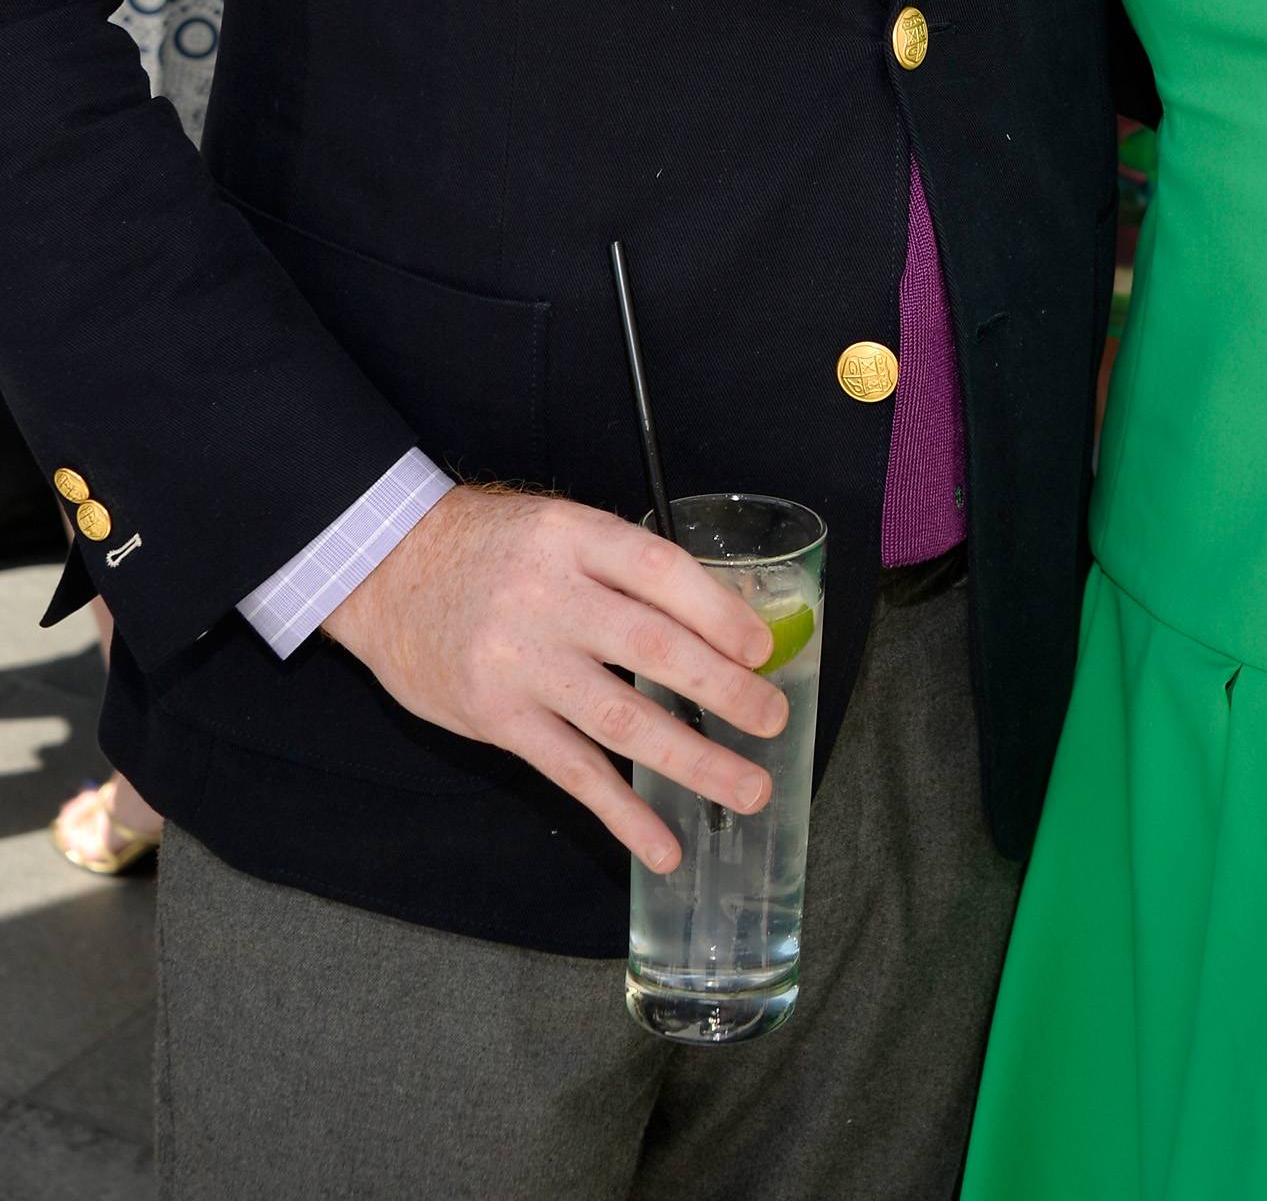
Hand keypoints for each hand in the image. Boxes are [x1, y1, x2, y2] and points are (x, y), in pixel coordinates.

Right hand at [322, 484, 783, 871]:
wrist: (387, 570)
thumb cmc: (490, 548)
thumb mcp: (556, 528)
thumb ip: (621, 568)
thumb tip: (716, 622)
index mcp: (573, 537)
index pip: (659, 571)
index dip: (718, 611)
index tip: (761, 648)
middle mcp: (549, 597)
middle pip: (651, 645)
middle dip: (723, 689)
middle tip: (773, 720)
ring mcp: (520, 661)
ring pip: (620, 718)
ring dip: (692, 759)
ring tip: (746, 789)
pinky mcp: (496, 717)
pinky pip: (571, 771)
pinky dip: (622, 812)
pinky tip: (663, 844)